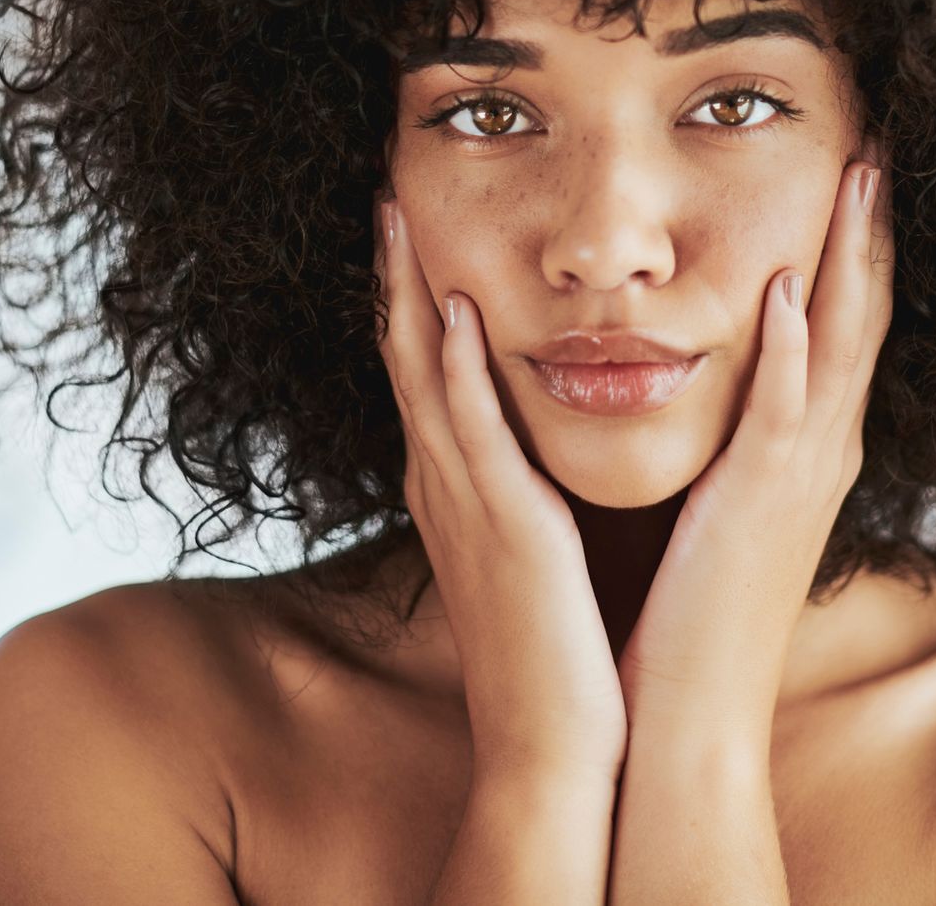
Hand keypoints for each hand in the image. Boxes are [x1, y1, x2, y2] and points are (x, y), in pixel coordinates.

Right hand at [374, 197, 628, 783]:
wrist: (552, 745)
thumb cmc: (550, 649)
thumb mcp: (527, 549)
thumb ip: (518, 489)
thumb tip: (528, 444)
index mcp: (455, 485)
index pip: (422, 369)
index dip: (408, 292)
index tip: (409, 222)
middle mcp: (444, 482)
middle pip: (403, 354)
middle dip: (393, 272)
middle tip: (384, 190)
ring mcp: (464, 503)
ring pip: (421, 376)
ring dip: (408, 292)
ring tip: (398, 216)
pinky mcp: (501, 526)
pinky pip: (469, 433)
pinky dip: (453, 371)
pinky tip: (449, 312)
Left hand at [615, 158, 895, 744]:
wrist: (685, 719)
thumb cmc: (692, 611)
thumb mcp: (722, 507)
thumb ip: (734, 442)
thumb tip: (717, 383)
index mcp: (806, 448)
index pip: (845, 321)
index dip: (855, 243)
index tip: (857, 166)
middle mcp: (820, 451)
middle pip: (863, 313)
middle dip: (871, 225)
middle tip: (880, 139)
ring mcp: (799, 477)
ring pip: (841, 345)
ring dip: (850, 257)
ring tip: (859, 175)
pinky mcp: (760, 506)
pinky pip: (786, 412)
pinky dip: (795, 349)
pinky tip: (792, 287)